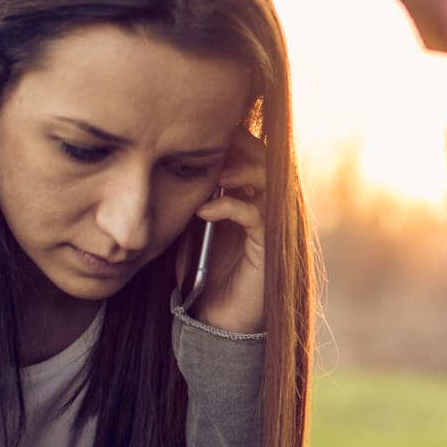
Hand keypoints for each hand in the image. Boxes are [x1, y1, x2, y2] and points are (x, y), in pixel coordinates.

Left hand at [185, 128, 268, 334]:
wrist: (215, 321)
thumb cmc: (201, 272)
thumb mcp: (190, 224)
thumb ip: (193, 193)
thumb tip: (171, 160)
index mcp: (253, 197)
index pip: (253, 152)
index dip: (234, 136)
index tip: (202, 125)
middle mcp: (270, 207)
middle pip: (268, 159)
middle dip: (241, 144)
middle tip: (212, 137)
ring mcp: (274, 227)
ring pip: (270, 181)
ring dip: (241, 170)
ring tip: (214, 173)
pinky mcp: (271, 249)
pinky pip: (257, 215)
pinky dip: (230, 206)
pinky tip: (204, 210)